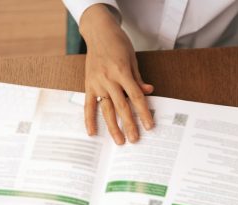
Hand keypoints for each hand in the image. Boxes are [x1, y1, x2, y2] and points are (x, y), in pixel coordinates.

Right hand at [79, 4, 153, 143]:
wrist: (98, 31)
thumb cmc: (118, 43)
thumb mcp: (133, 58)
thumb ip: (138, 78)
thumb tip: (148, 91)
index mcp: (122, 71)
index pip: (136, 96)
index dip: (143, 112)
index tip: (149, 126)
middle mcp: (109, 78)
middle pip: (121, 106)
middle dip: (129, 124)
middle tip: (135, 139)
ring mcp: (97, 82)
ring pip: (106, 108)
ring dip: (113, 126)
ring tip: (119, 140)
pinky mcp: (88, 84)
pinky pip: (88, 105)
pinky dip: (89, 119)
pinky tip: (92, 132)